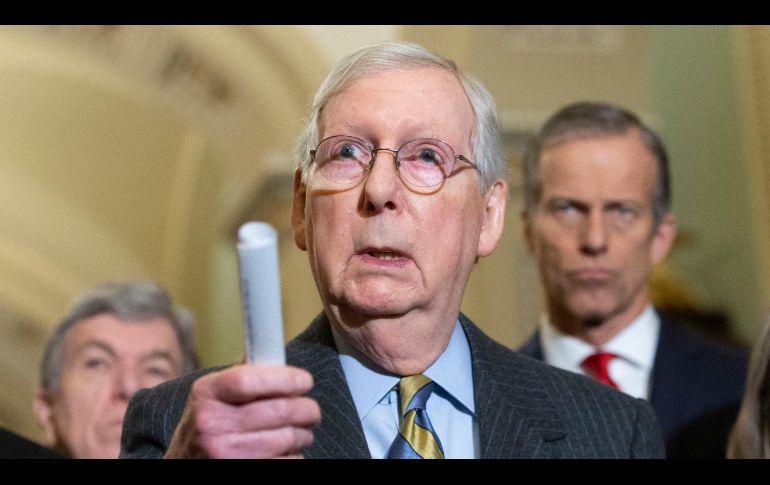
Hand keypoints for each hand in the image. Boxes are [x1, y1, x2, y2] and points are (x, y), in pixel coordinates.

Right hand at [164, 364, 319, 457]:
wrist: (185, 462)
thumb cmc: (207, 423)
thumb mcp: (213, 394)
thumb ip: (243, 374)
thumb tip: (275, 352)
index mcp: (207, 394)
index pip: (249, 380)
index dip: (285, 378)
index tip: (305, 380)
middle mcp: (212, 425)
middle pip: (278, 410)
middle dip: (307, 409)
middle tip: (311, 409)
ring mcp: (225, 453)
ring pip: (287, 437)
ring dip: (303, 433)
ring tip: (300, 430)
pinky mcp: (242, 471)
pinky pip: (287, 460)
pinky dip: (295, 454)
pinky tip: (286, 449)